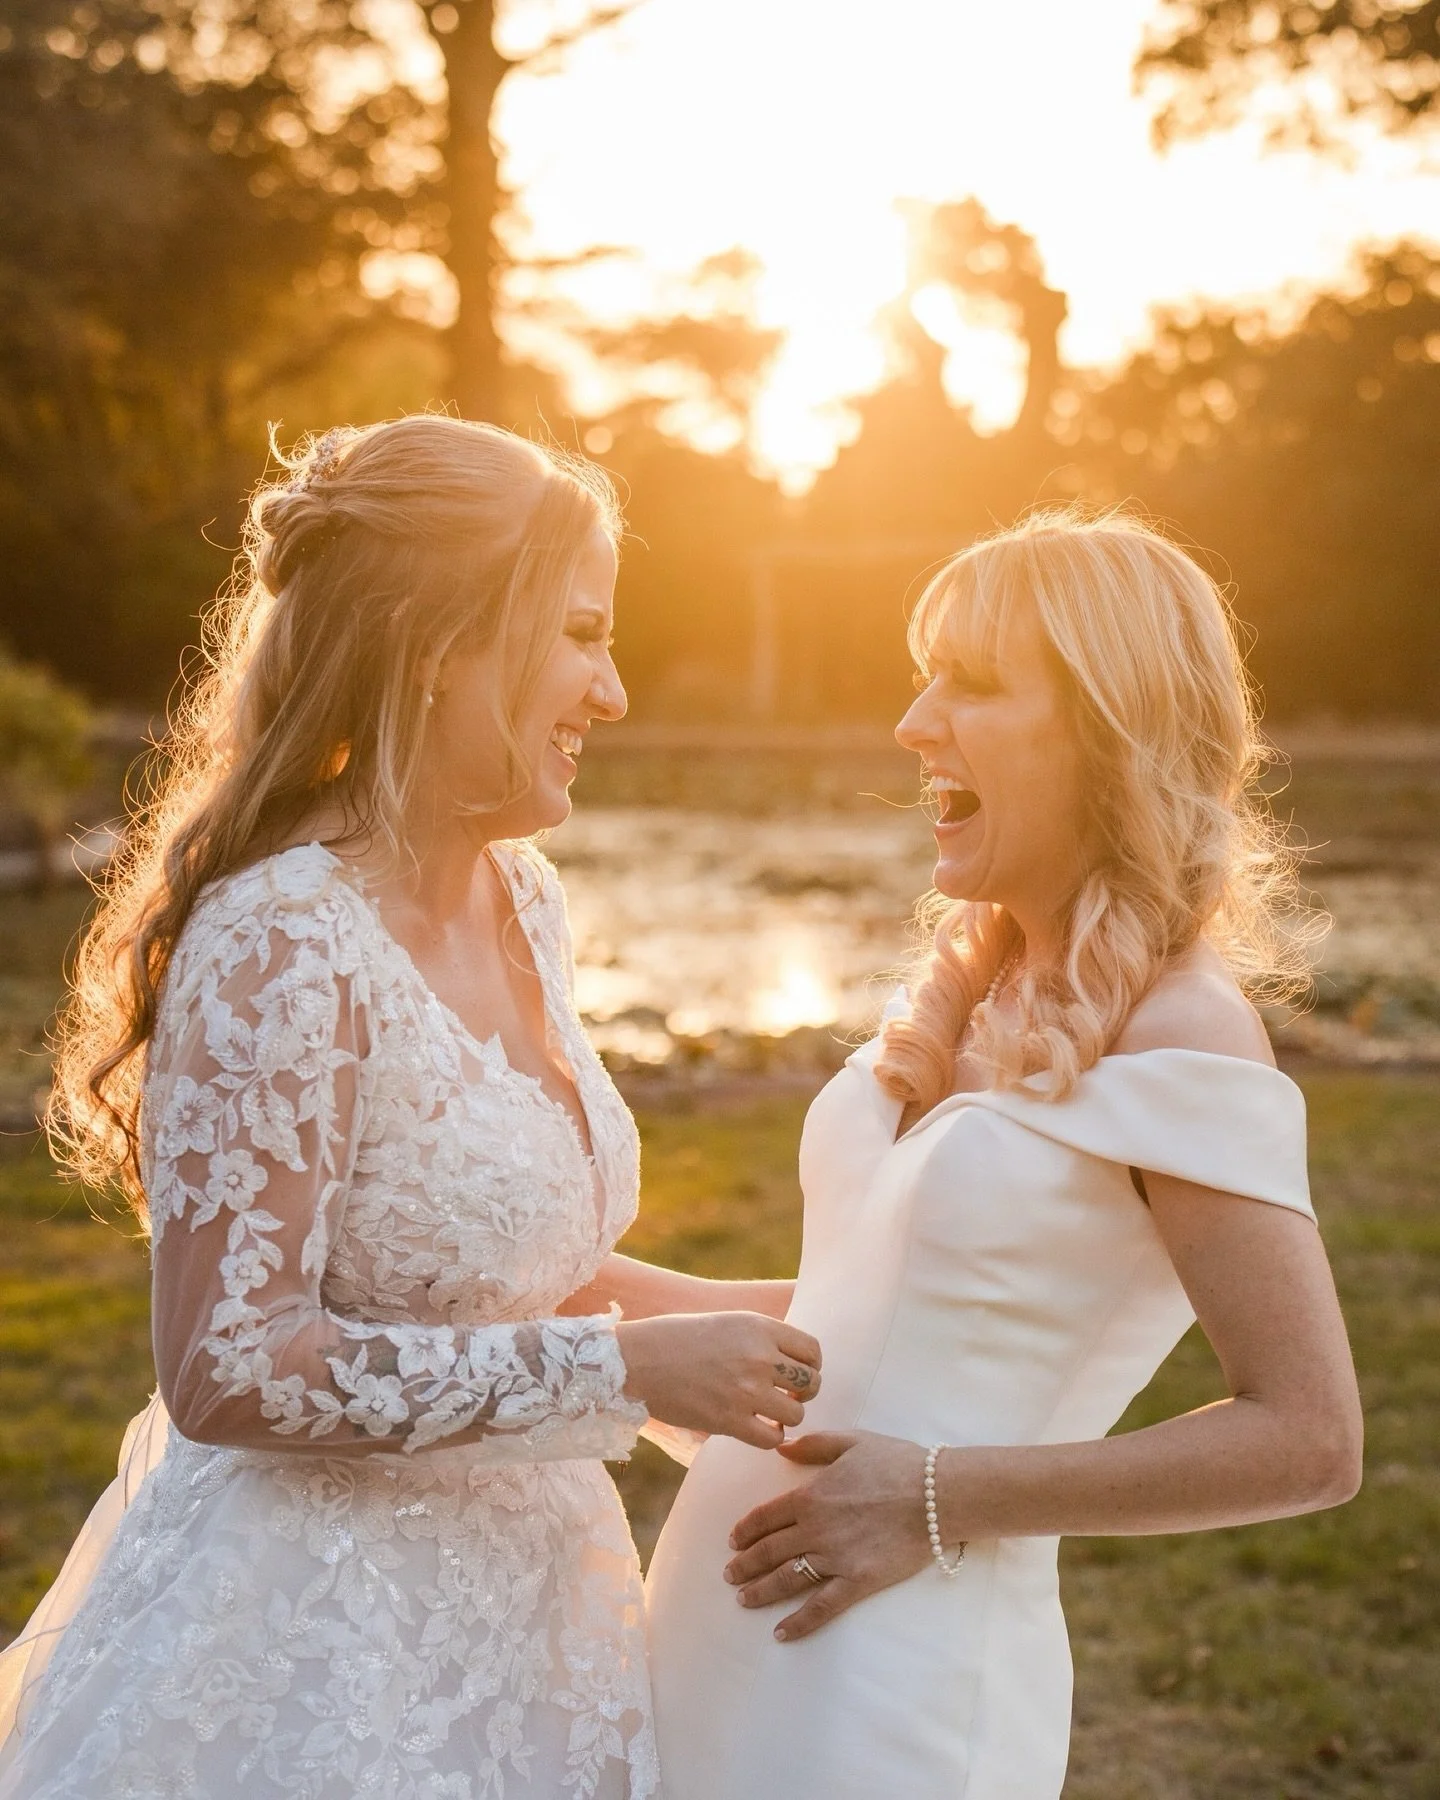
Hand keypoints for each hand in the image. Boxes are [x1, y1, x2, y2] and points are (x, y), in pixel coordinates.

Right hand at [616, 1313, 821, 1449]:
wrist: (638, 1361)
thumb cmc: (678, 1337)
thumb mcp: (728, 1322)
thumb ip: (762, 1338)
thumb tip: (794, 1360)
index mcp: (760, 1327)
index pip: (812, 1351)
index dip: (811, 1365)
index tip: (798, 1372)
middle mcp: (759, 1357)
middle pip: (811, 1383)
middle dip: (804, 1392)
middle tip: (787, 1394)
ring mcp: (746, 1391)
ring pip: (796, 1413)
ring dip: (786, 1415)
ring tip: (769, 1411)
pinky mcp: (730, 1421)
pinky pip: (772, 1438)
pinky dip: (771, 1437)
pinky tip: (758, 1428)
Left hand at [722, 1431, 931, 1638]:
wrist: (936, 1494)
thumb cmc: (896, 1463)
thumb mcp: (851, 1441)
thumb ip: (813, 1446)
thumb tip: (781, 1448)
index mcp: (810, 1496)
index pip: (766, 1517)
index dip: (745, 1530)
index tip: (733, 1541)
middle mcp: (814, 1530)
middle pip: (769, 1551)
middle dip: (745, 1564)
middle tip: (728, 1575)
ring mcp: (834, 1559)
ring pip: (787, 1580)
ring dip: (761, 1591)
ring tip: (743, 1600)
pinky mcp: (857, 1582)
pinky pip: (821, 1607)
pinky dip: (798, 1622)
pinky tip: (781, 1633)